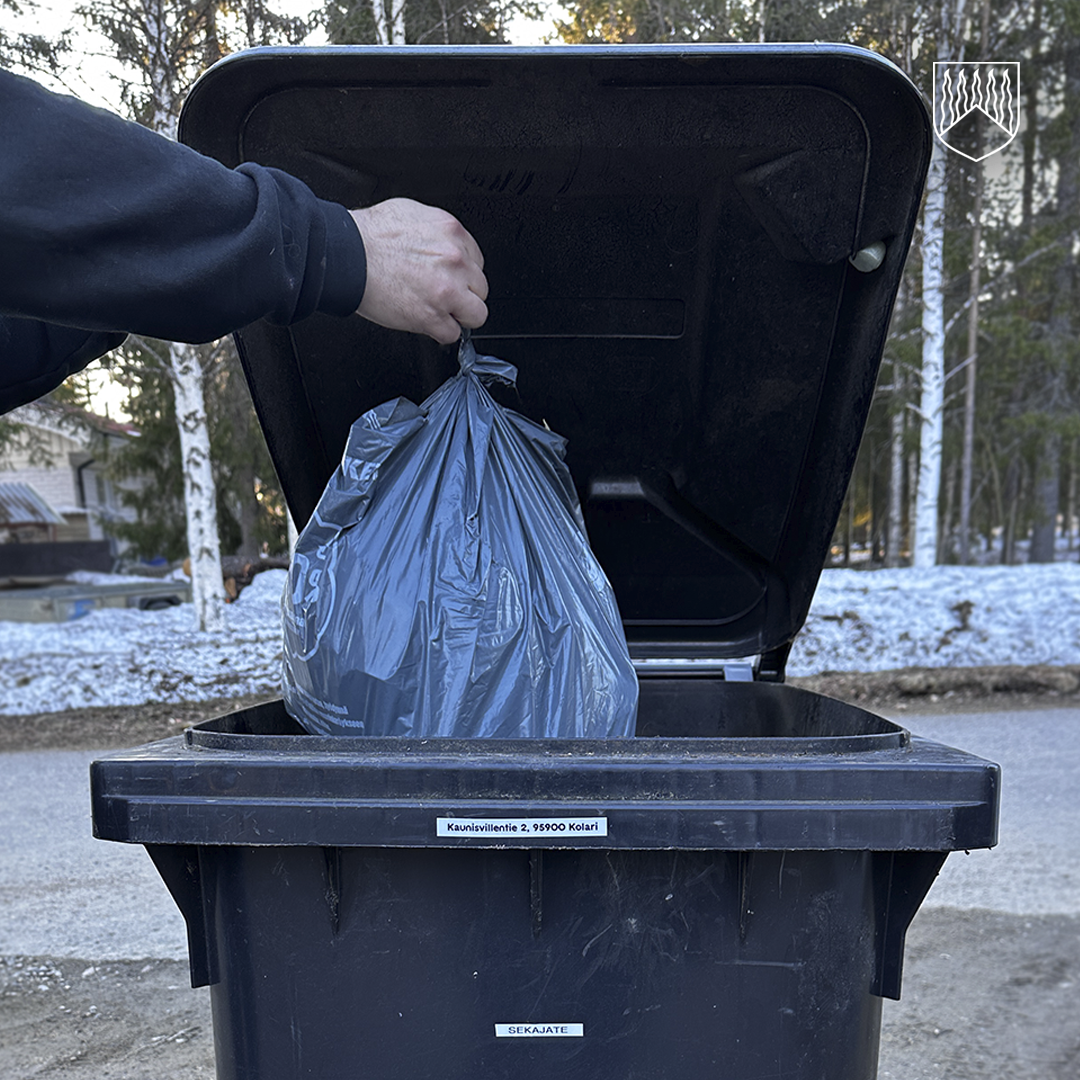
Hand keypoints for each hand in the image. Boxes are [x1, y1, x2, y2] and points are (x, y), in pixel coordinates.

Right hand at [350, 199, 487, 344]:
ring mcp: (447, 291)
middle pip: (480, 289)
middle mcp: (456, 261)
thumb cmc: (370, 234)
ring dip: (460, 316)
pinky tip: (425, 321)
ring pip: (476, 315)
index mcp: (453, 233)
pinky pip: (452, 334)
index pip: (477, 262)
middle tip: (443, 296)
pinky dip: (440, 332)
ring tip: (440, 312)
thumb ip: (438, 233)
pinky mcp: (432, 316)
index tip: (452, 279)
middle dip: (464, 295)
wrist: (348, 253)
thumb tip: (445, 245)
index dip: (464, 274)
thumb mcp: (414, 214)